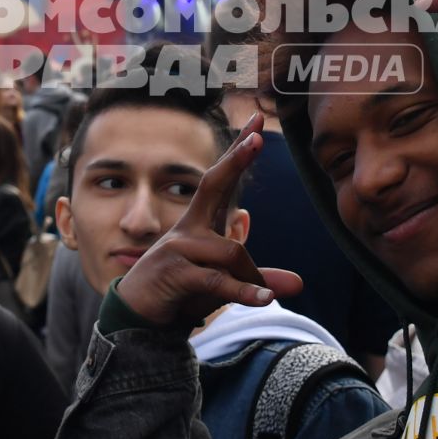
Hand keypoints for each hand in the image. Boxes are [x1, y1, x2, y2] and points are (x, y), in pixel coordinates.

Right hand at [113, 113, 304, 325]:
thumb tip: (299, 284)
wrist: (139, 315)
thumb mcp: (224, 282)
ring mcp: (179, 249)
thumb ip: (256, 278)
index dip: (238, 152)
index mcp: (199, 222)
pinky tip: (265, 299)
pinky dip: (245, 292)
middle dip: (236, 160)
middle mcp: (188, 229)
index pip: (221, 180)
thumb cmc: (182, 290)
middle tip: (258, 138)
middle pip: (212, 184)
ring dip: (251, 278)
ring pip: (231, 253)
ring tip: (262, 298)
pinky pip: (218, 280)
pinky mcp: (176, 274)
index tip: (256, 123)